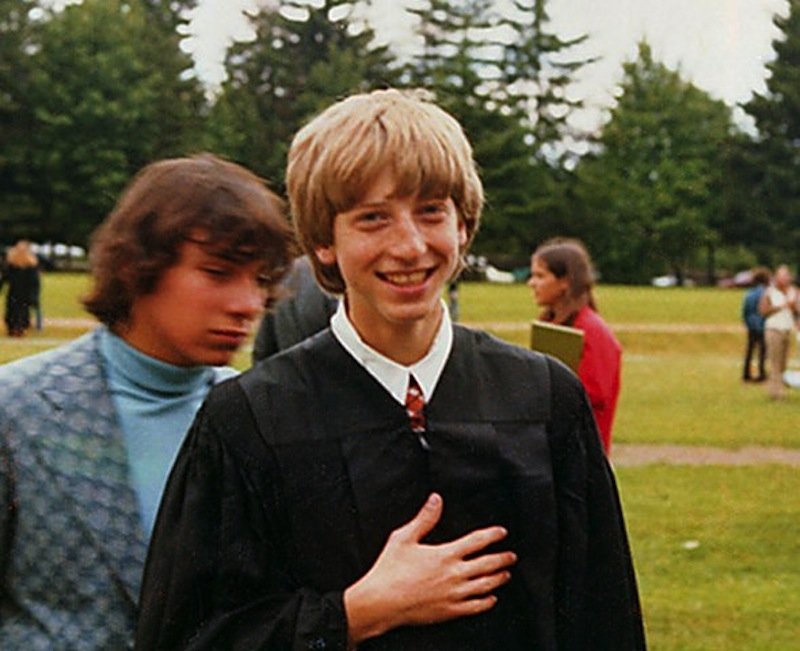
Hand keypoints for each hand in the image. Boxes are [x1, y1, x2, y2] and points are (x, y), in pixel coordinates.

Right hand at [344, 493, 515, 645]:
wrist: (381, 602)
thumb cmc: (390, 571)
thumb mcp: (404, 538)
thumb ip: (424, 519)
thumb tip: (436, 500)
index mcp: (445, 554)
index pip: (477, 541)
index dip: (492, 535)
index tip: (502, 532)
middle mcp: (454, 574)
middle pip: (488, 564)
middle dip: (503, 558)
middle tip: (511, 555)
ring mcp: (454, 594)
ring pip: (486, 586)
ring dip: (499, 578)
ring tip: (506, 574)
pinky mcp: (450, 611)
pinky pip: (476, 607)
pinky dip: (487, 602)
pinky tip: (491, 599)